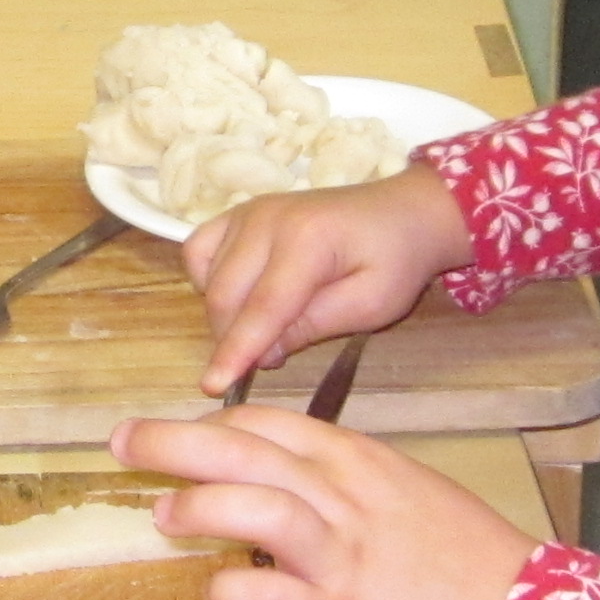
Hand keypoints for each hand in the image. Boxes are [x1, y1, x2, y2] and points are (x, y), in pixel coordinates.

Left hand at [109, 405, 533, 599]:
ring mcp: (338, 558)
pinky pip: (265, 596)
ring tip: (163, 515)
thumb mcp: (404, 488)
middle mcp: (342, 500)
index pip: (269, 424)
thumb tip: (276, 476)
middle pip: (246, 451)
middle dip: (173, 441)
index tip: (178, 432)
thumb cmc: (460, 553)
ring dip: (198, 506)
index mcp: (357, 462)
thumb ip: (340, 479)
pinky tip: (217, 592)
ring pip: (256, 508)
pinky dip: (229, 590)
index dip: (213, 423)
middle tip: (121, 441)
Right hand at [185, 164, 474, 393]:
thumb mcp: (369, 306)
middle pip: (225, 296)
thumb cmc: (394, 261)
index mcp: (308, 240)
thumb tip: (261, 354)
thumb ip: (312, 327)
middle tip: (273, 359)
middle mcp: (267, 219)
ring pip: (209, 279)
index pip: (262, 307)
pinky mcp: (237, 213)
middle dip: (234, 340)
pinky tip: (239, 295)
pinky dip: (207, 281)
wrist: (401, 213)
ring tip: (268, 326)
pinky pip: (198, 252)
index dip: (237, 351)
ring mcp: (248, 212)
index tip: (213, 387)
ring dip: (225, 315)